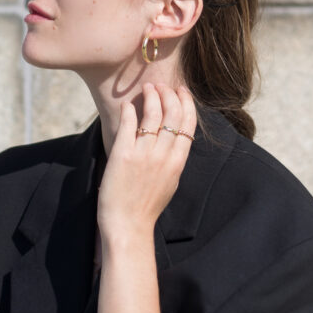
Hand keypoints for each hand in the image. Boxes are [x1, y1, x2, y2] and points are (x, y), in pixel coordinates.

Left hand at [97, 83, 196, 243]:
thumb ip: (173, 160)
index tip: (181, 91)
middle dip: (169, 94)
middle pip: (172, 113)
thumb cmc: (147, 207)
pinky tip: (126, 104)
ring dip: (151, 96)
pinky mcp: (123, 154)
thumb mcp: (170, 182)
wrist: (128, 226)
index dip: (186, 102)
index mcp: (178, 162)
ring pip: (153, 114)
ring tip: (147, 88)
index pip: (188, 123)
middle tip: (161, 86)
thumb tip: (174, 140)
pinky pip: (128, 124)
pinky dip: (128, 110)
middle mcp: (163, 155)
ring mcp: (144, 154)